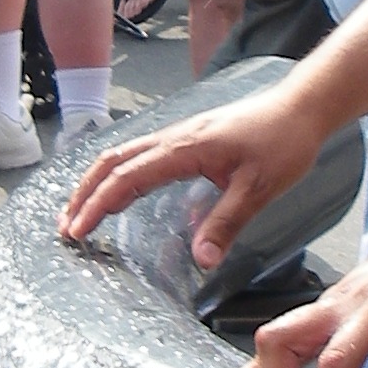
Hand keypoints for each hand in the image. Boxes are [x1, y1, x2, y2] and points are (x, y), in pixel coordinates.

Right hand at [60, 91, 328, 270]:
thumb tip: (201, 260)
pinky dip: (119, 174)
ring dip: (97, 182)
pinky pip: (141, 154)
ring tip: (81, 211)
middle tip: (66, 226)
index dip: (98, 204)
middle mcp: (173, 139)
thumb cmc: (283, 142)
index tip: (77, 230)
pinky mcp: (188, 140)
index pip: (127, 177)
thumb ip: (226, 223)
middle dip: (84, 193)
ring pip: (123, 155)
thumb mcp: (258, 188)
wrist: (301, 107)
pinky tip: (122, 192)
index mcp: (183, 149)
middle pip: (113, 162)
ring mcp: (179, 136)